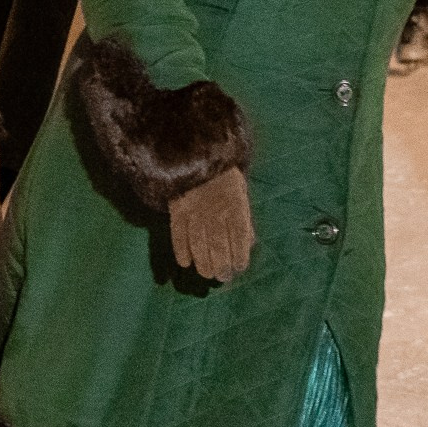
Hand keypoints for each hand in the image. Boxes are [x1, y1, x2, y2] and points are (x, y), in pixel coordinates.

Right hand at [168, 167, 253, 283]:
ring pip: (199, 242)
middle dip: (222, 264)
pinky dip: (181, 249)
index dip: (240, 254)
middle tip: (222, 278)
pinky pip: (178, 233)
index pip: (240, 235)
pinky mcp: (178, 208)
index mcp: (235, 203)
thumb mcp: (240, 192)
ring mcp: (195, 209)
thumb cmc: (223, 175)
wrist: (196, 149)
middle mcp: (216, 209)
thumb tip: (250, 244)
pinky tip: (185, 262)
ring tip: (206, 274)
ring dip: (203, 261)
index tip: (240, 268)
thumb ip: (244, 217)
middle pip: (219, 243)